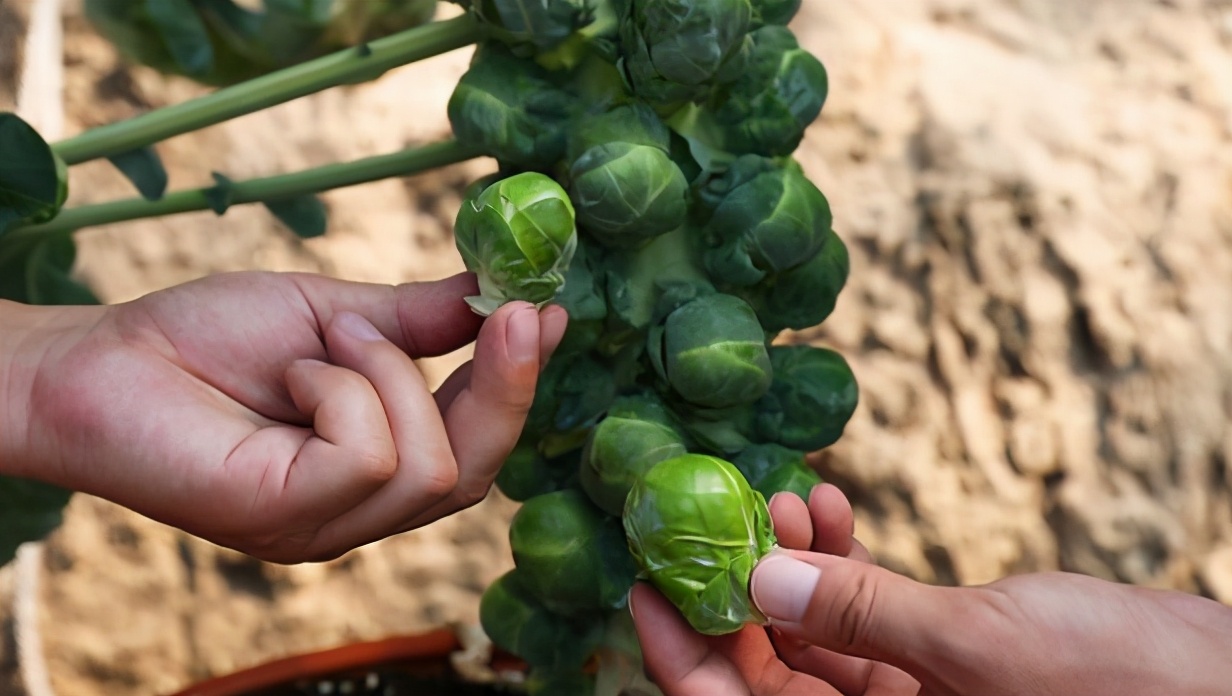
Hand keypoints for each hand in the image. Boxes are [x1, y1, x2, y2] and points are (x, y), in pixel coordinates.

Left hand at [1, 271, 565, 562]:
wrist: (99, 357)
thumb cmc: (208, 340)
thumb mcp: (337, 317)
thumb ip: (419, 323)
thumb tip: (504, 298)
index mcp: (376, 468)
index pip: (478, 448)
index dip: (521, 384)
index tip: (548, 311)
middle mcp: (358, 513)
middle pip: (476, 473)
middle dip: (505, 387)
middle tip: (514, 312)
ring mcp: (324, 527)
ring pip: (431, 465)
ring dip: (388, 375)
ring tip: (327, 341)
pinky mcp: (285, 520)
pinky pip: (370, 456)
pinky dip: (344, 392)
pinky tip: (296, 375)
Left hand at [631, 484, 1231, 695]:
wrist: (1218, 684)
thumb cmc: (1124, 691)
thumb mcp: (984, 650)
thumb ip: (866, 619)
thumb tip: (758, 585)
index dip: (683, 659)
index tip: (645, 586)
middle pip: (762, 672)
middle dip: (732, 591)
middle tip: (708, 516)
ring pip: (808, 633)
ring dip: (786, 562)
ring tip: (783, 496)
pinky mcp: (933, 661)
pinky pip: (860, 612)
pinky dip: (839, 560)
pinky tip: (830, 506)